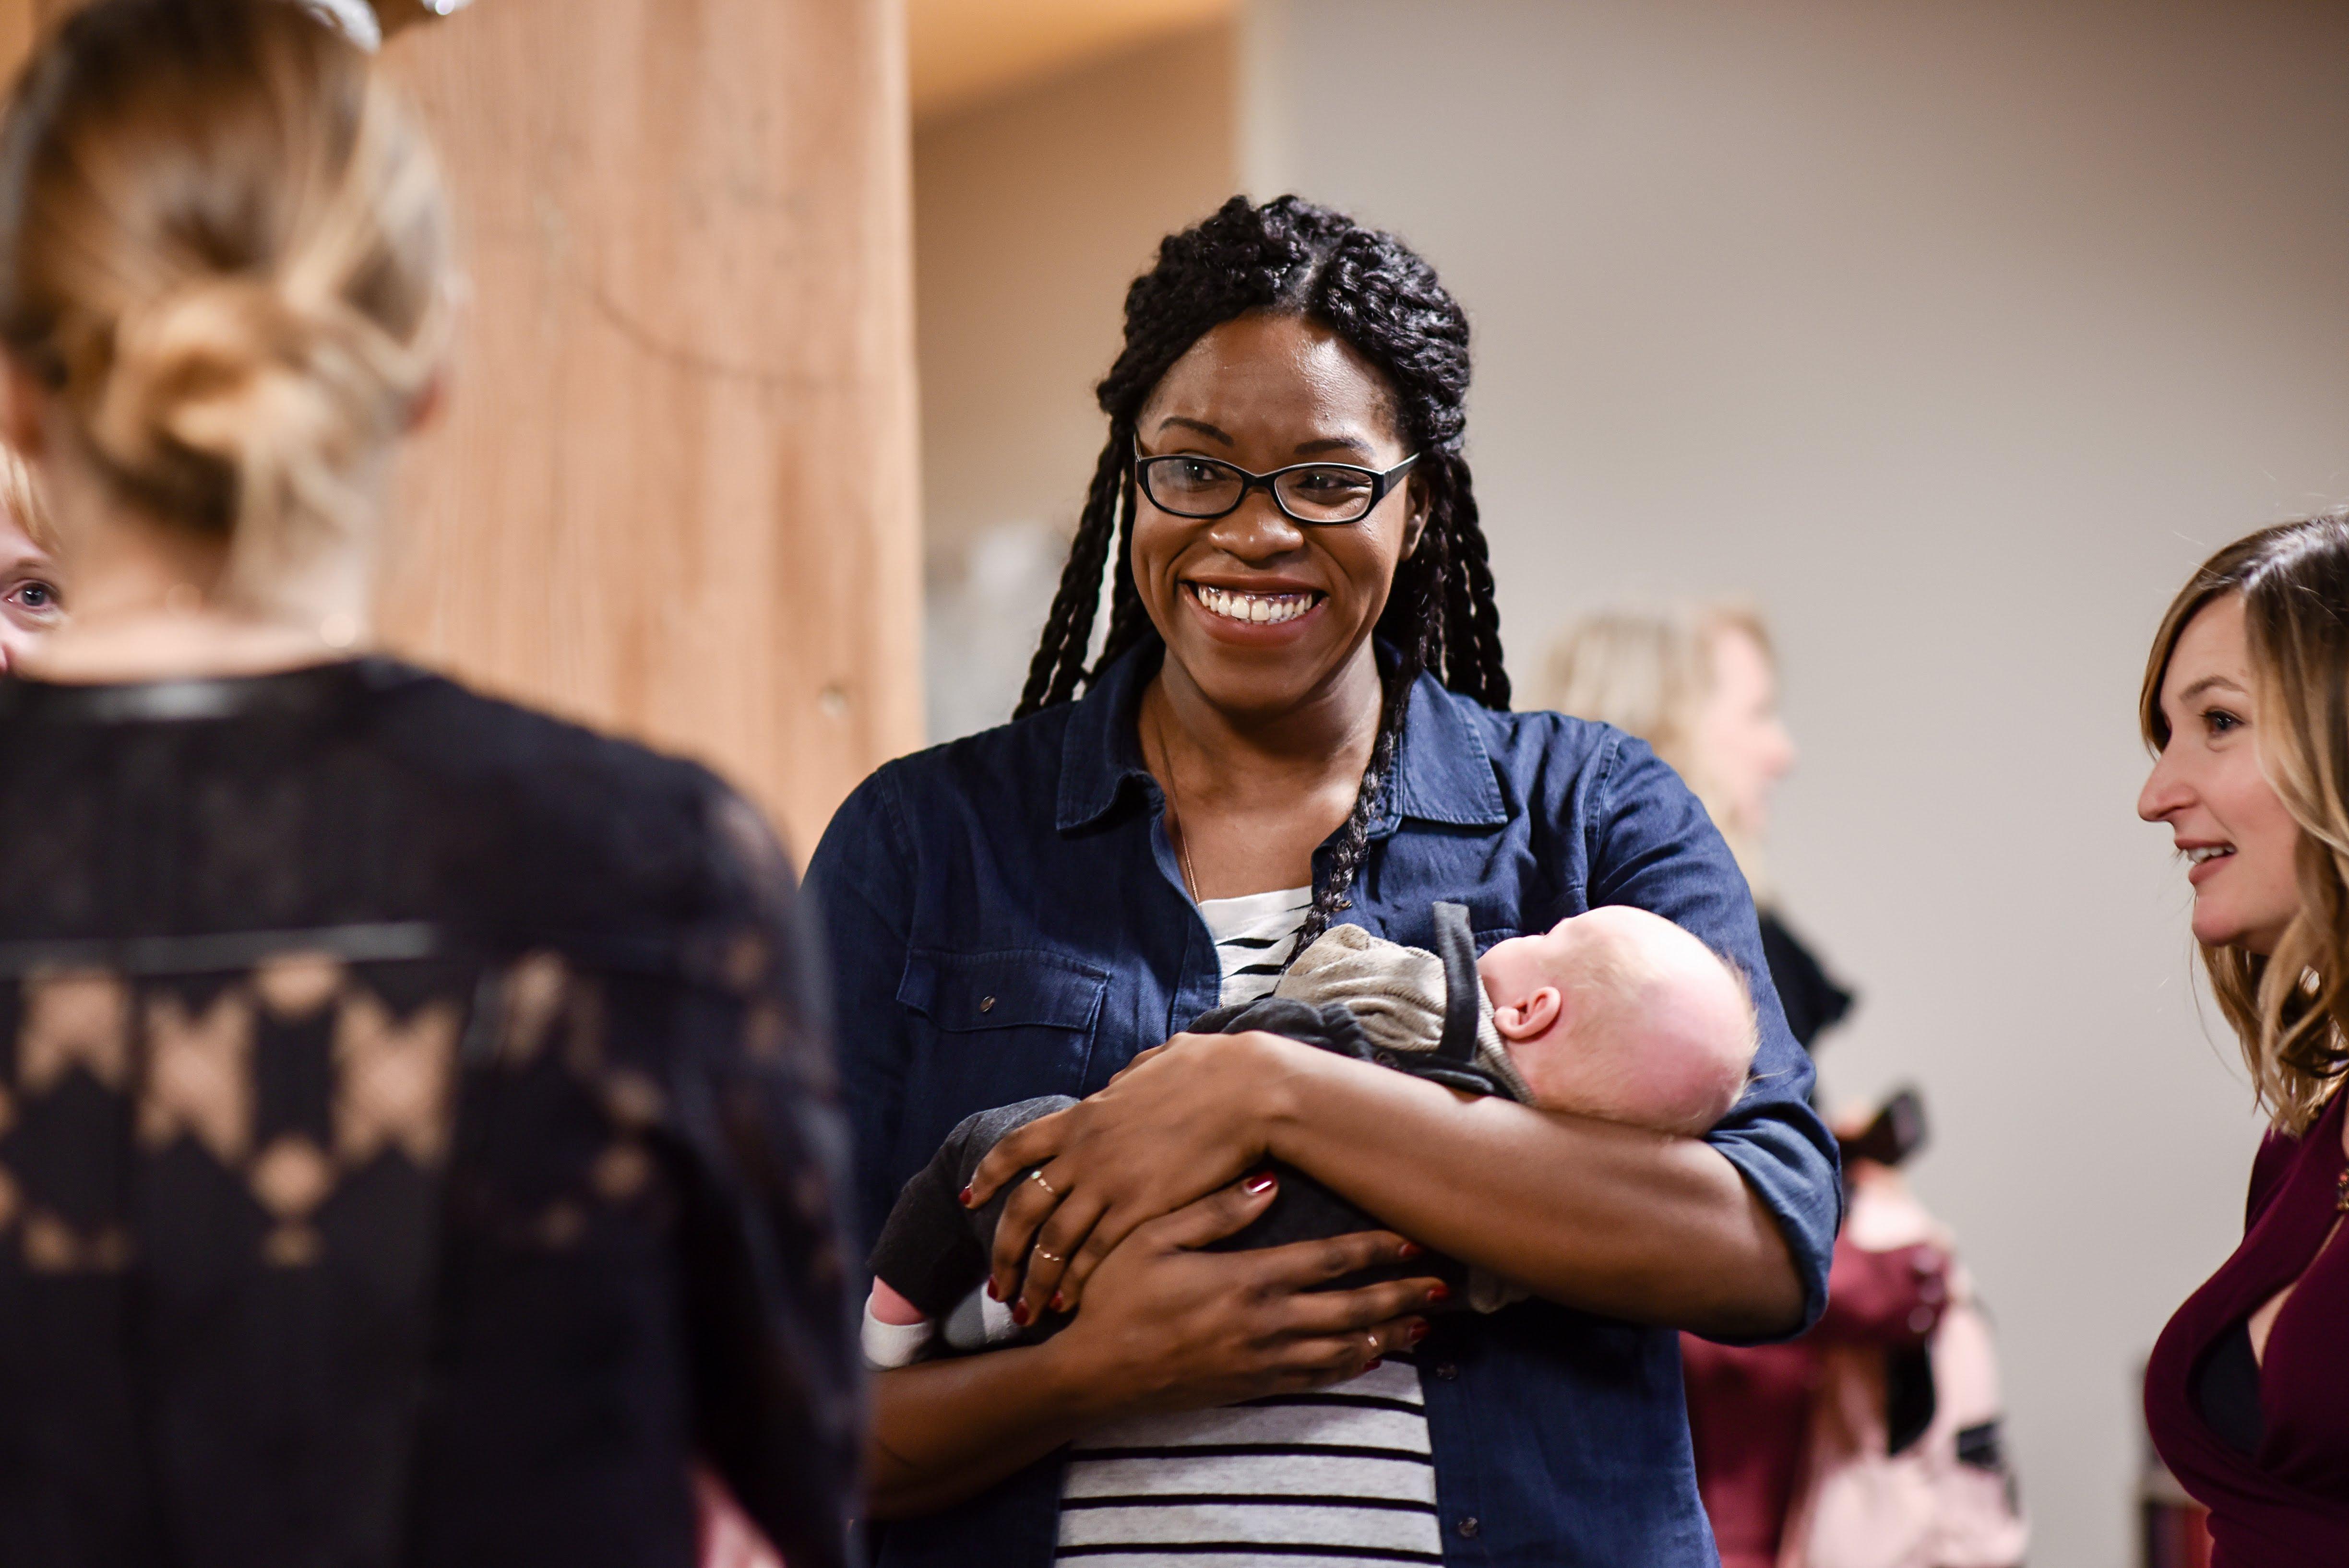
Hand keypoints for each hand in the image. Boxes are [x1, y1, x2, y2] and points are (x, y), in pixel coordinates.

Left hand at [965, 1030, 1294, 1322]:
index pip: (1016, 1148)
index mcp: (1083, 1116)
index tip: (973, 1199)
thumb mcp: (1154, 1064)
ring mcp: (1109, 1182)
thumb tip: (1118, 1081)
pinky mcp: (1140, 1208)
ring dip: (1035, 1280)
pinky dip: (1076, 1281)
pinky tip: (1069, 1303)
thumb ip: (1127, 1079)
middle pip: (1024, 1208)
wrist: (1247, 1089)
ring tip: (1026, 1311)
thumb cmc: (1211, 1070)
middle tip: (996, 1284)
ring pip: (1053, 1241)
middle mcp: (1084, 1152)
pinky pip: (1094, 1253)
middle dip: (1004, 1251)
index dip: (989, 1176)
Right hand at [1043, 1172, 1446, 1414]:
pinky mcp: (1253, 1388)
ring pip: (1344, 1349)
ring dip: (1389, 1334)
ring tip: (1424, 1323)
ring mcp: (1263, 1361)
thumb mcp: (1154, 1237)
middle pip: (1353, 1309)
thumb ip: (1214, 1211)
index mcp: (1248, 1279)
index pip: (1330, 1261)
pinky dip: (1352, 1367)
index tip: (1415, 1241)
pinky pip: (1318, 1379)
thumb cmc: (1118, 1297)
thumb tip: (1267, 1182)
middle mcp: (1266, 1324)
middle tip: (1446, 1288)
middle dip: (1402, 1296)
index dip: (1378, 1251)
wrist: (1096, 1372)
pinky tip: (1373, 1357)